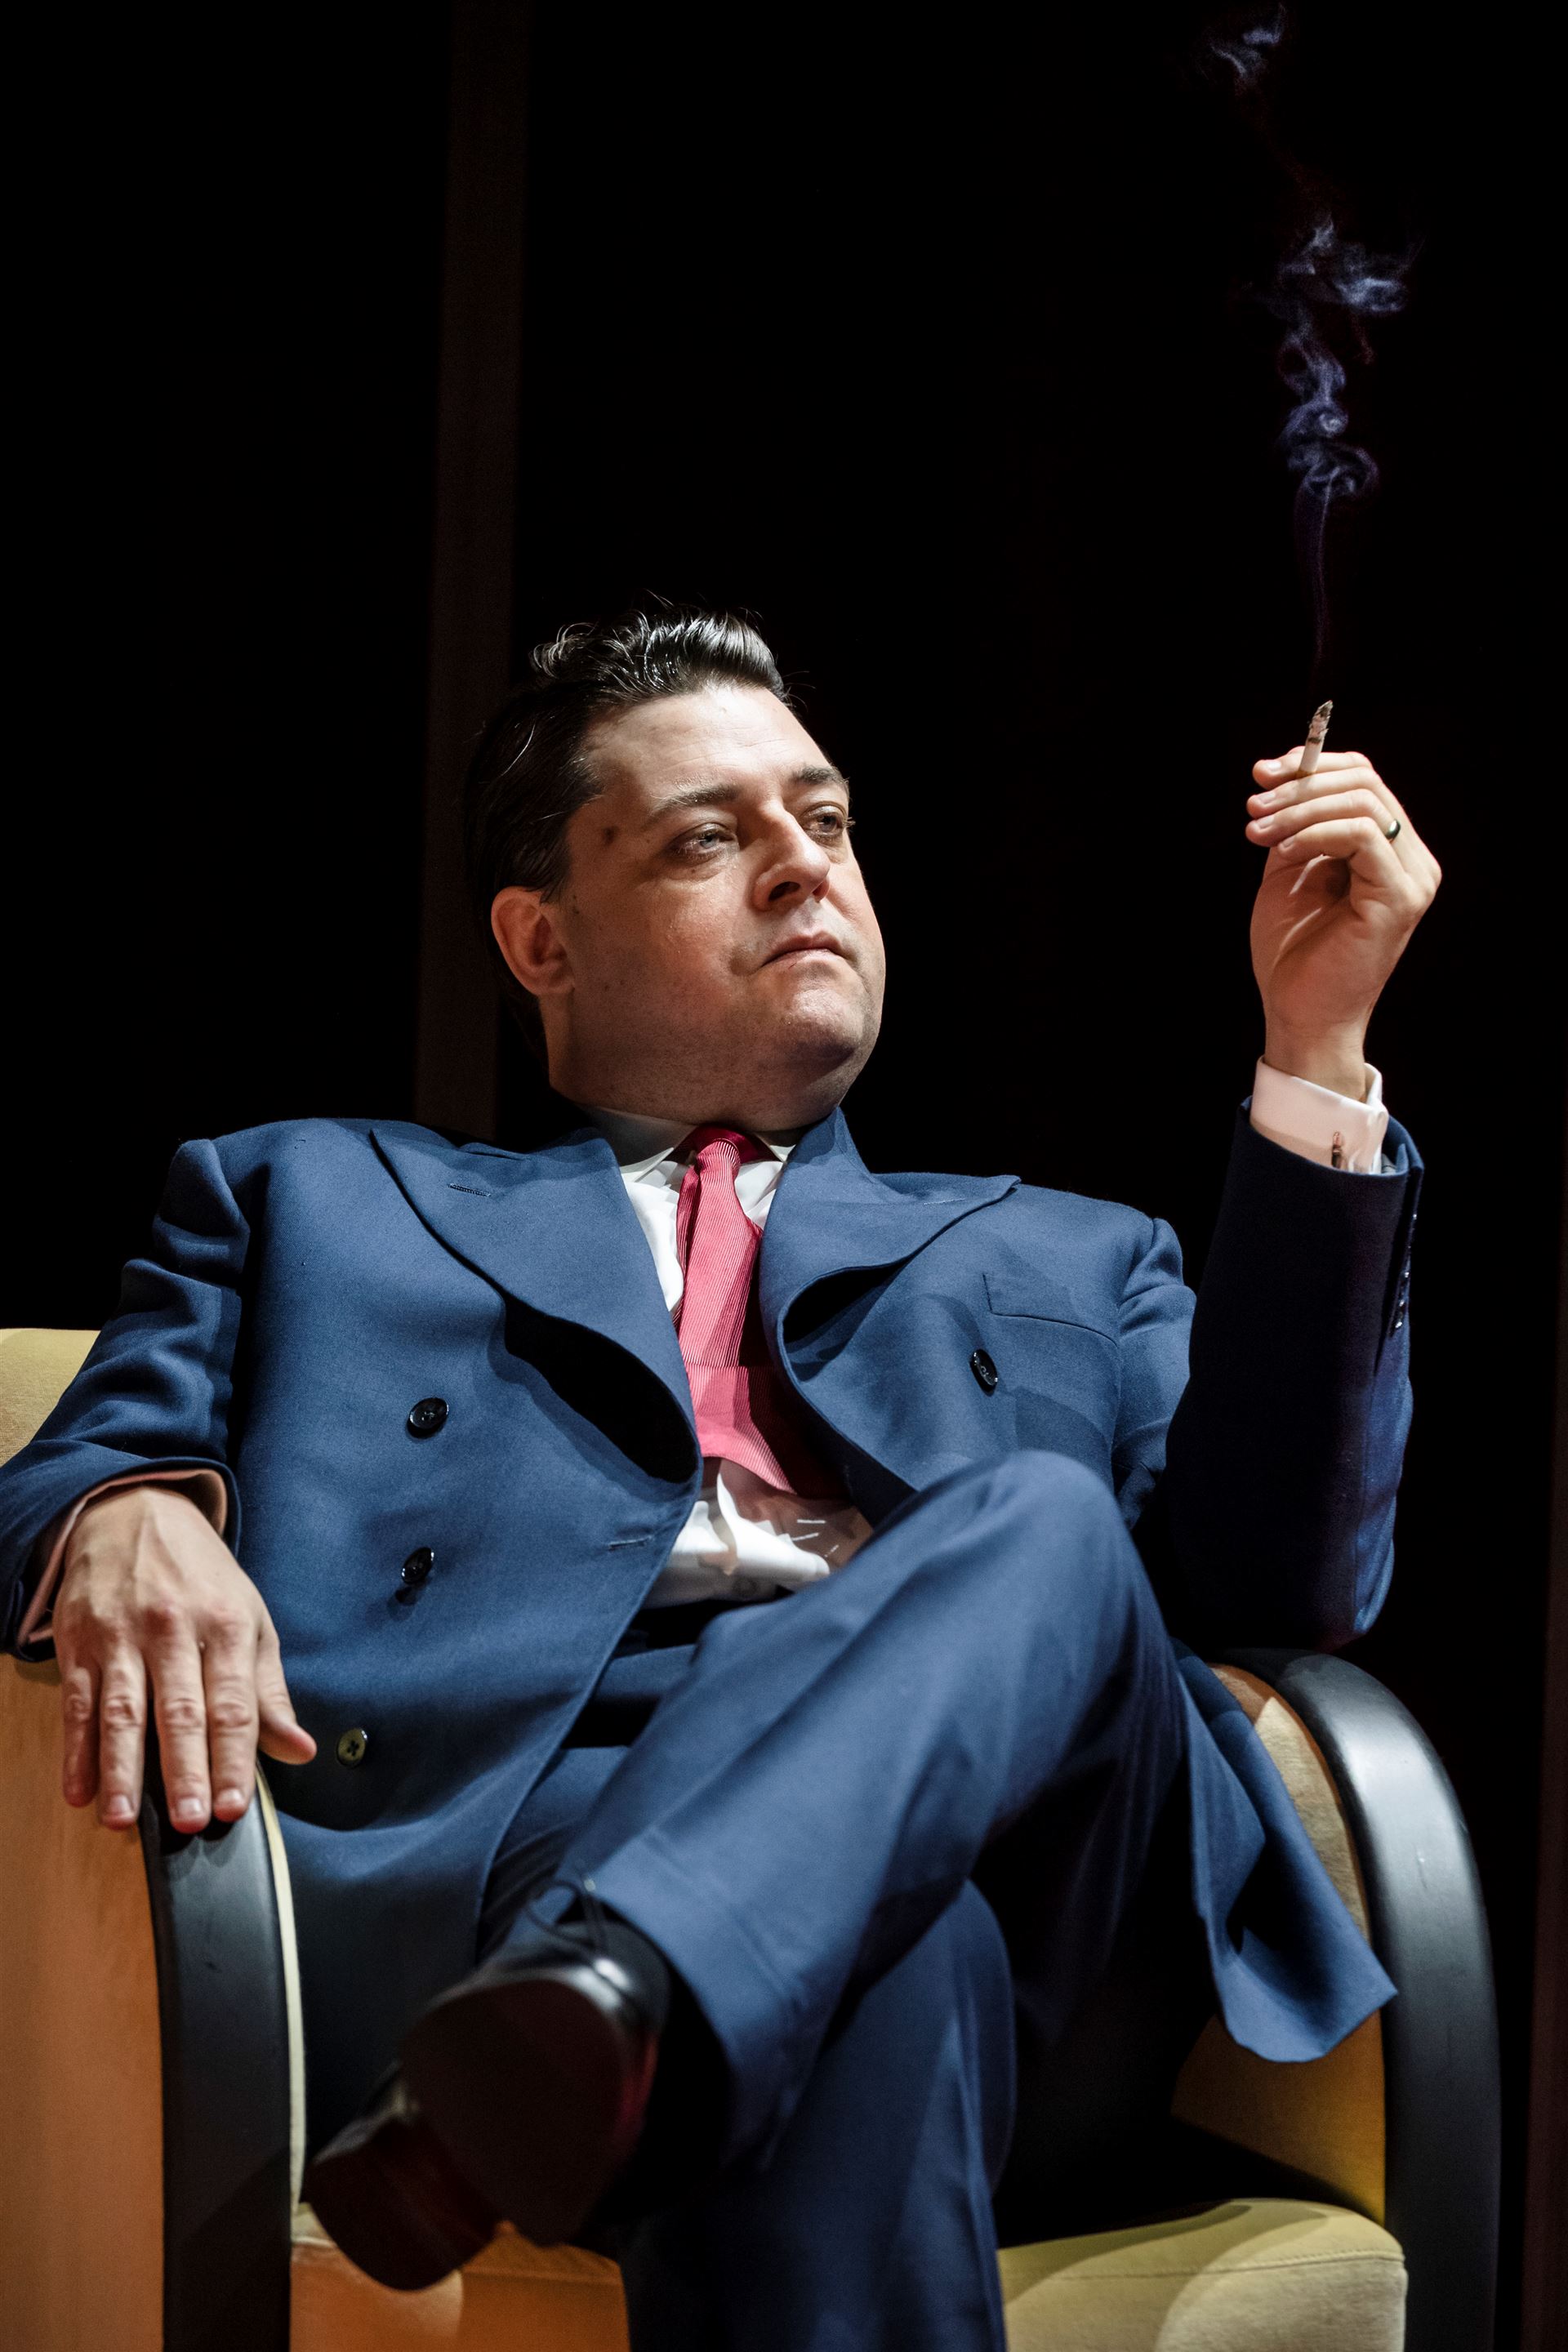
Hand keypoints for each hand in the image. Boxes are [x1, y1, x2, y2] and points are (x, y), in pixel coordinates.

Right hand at [53, 1483, 315, 1831]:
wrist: (136, 1512)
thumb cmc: (203, 1579)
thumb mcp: (250, 1619)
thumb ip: (269, 1692)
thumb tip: (300, 1750)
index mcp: (226, 1624)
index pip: (233, 1702)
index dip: (235, 1757)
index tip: (235, 1806)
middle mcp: (174, 1629)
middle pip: (179, 1709)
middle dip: (184, 1769)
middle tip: (191, 1821)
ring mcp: (122, 1635)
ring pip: (123, 1710)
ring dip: (122, 1768)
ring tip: (124, 1819)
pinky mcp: (79, 1642)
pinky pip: (78, 1703)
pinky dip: (76, 1750)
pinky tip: (79, 1790)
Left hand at [1244, 745, 1440, 1097]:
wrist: (1298, 1014)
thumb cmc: (1293, 953)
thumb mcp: (1289, 872)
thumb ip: (1296, 825)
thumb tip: (1284, 775)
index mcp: (1388, 851)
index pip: (1363, 780)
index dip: (1311, 764)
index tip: (1261, 775)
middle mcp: (1411, 860)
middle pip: (1364, 783)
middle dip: (1299, 784)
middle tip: (1253, 806)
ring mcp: (1411, 878)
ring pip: (1362, 803)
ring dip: (1299, 808)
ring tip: (1256, 831)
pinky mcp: (1400, 897)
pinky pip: (1362, 835)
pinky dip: (1315, 832)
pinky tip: (1282, 849)